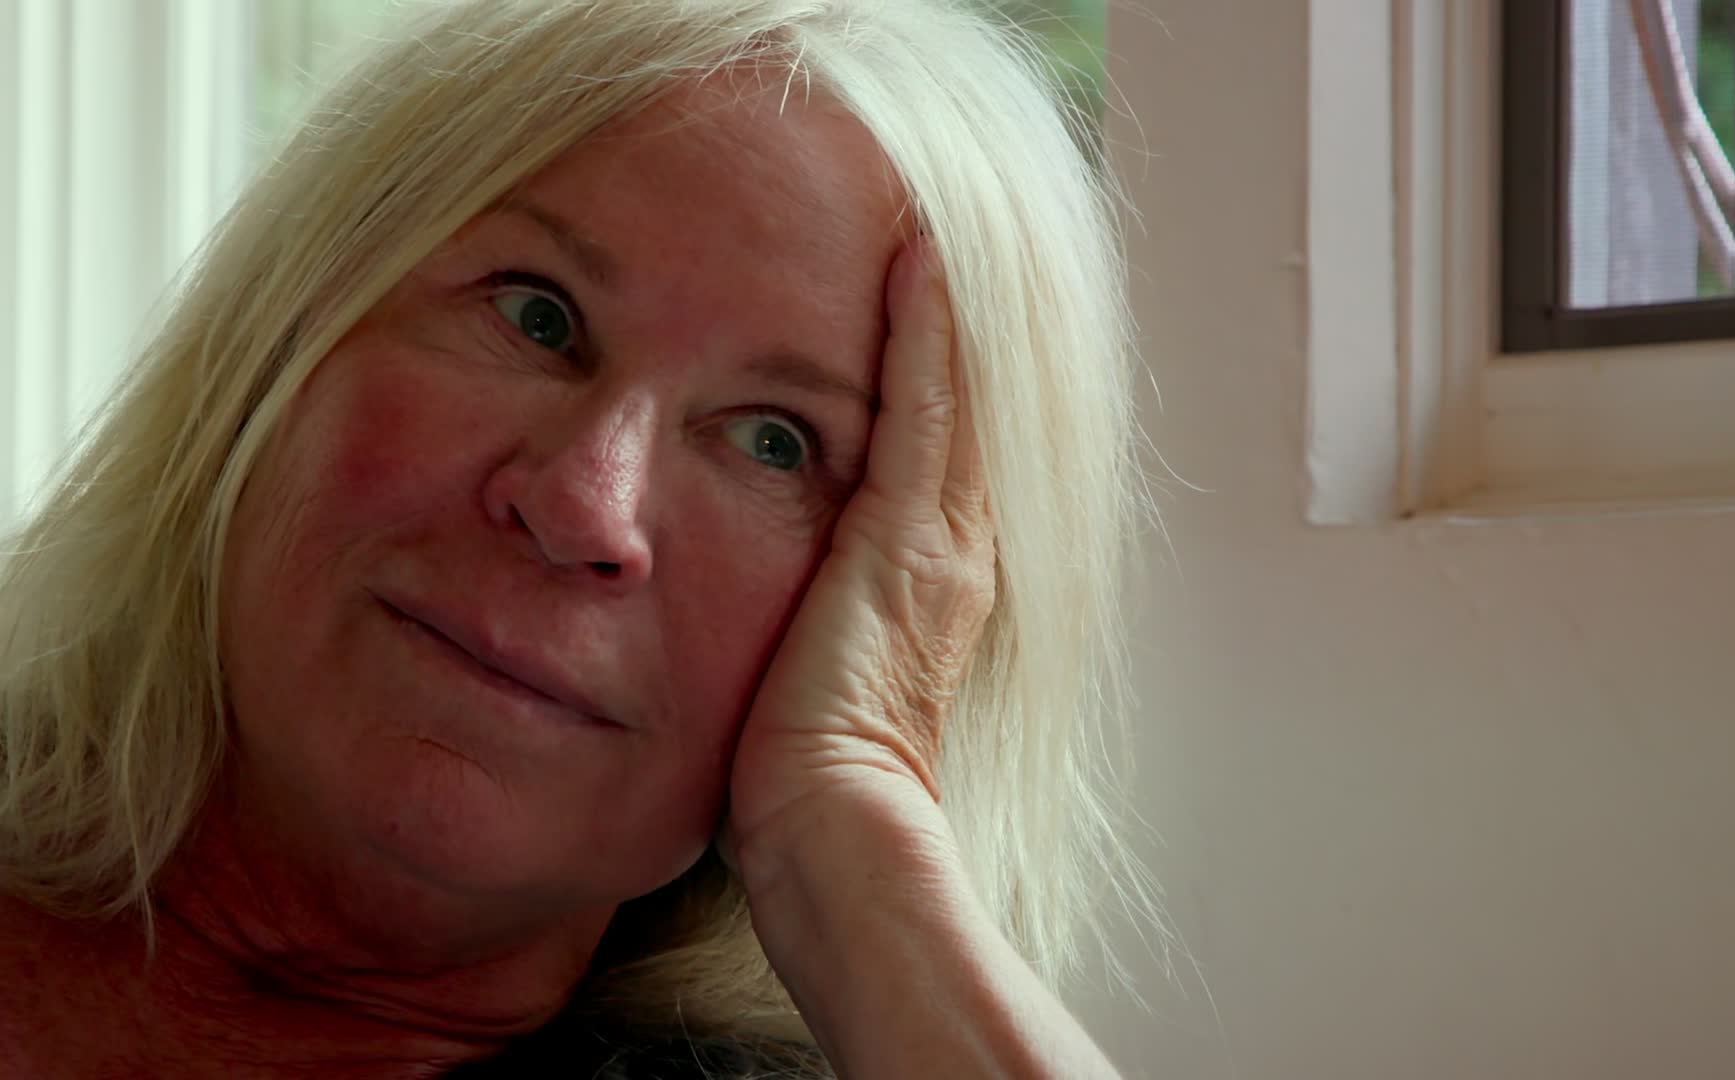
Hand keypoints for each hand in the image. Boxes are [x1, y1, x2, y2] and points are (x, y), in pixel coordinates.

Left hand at [723, 237, 995, 877]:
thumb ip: (807, 627)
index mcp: (928, 585)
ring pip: (953, 393)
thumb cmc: (807, 784)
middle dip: (950, 329)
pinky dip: (928, 332)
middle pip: (962, 411)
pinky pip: (927, 405)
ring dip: (943, 309)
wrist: (833, 828)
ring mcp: (939, 540)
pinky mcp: (907, 536)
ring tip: (928, 226)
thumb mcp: (810, 680)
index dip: (938, 380)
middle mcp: (951, 551)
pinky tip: (918, 261)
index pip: (937, 456)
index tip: (921, 313)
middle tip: (936, 240)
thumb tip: (771, 618)